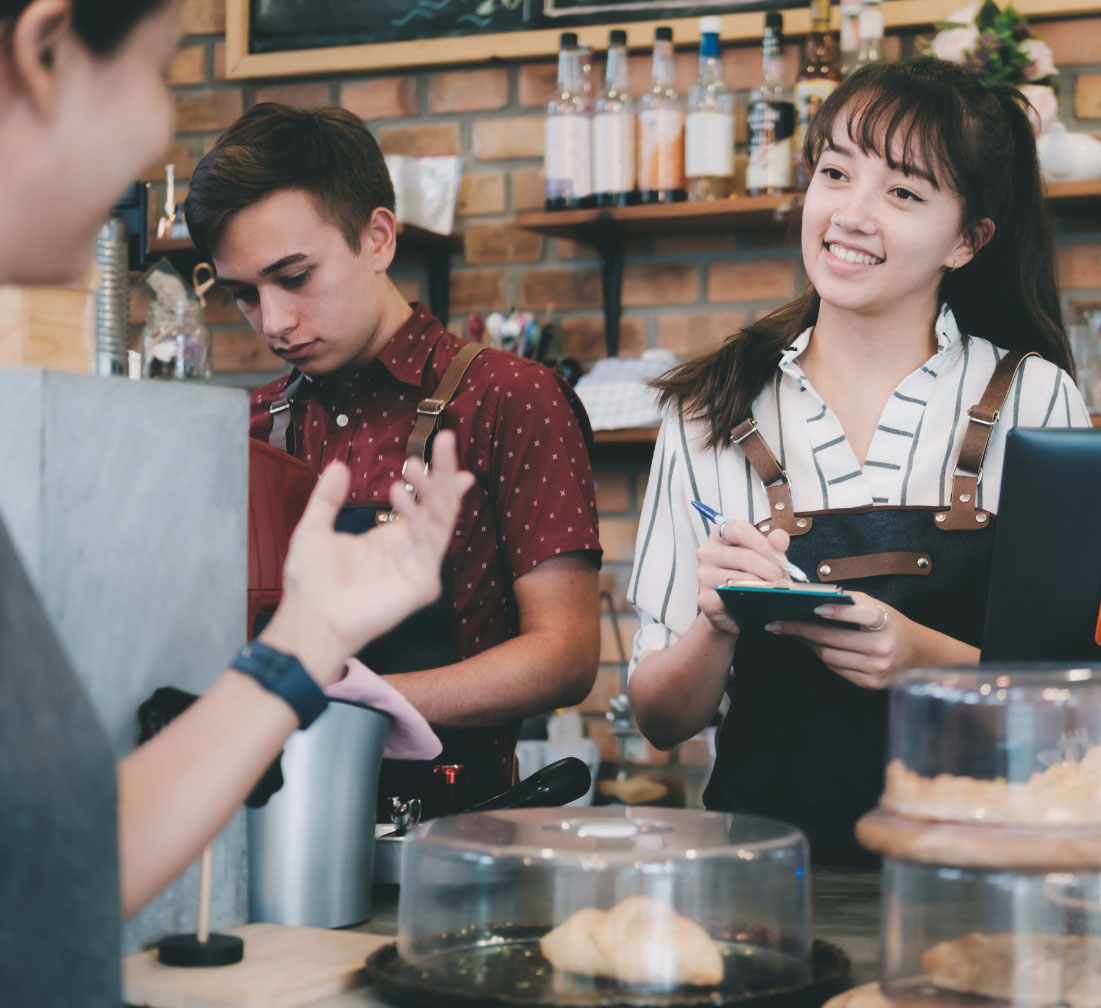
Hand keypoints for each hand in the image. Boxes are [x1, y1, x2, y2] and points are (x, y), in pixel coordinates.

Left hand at [262, 430, 473, 685]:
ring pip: (440, 521)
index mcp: (393, 539)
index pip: (424, 503)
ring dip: (431, 490)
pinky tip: (399, 493)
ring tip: (412, 465)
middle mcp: (411, 551)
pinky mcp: (422, 585)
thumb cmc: (311, 583)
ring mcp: (420, 568)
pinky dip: (415, 516)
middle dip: (443, 472)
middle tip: (444, 439)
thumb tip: (338, 465)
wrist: (308, 618)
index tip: (443, 447)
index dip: (437, 477)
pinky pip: (427, 544)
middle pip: (439, 506)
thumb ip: (328, 498)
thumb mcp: (315, 528)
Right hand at [696, 519, 791, 635]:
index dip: (763, 544)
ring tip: (774, 589)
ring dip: (762, 585)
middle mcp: (707, 552)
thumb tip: (779, 541)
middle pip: (743, 556)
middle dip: (769, 569)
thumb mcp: (763, 553)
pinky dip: (750, 598)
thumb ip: (774, 543)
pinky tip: (759, 599)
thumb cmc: (747, 574)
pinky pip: (732, 597)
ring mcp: (704, 575)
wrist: (733, 606)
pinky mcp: (706, 599)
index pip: (739, 530)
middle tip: (782, 579)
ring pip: (739, 578)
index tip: (780, 559)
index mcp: (720, 534)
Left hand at [764, 591, 916, 689]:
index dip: (838, 612)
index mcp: (885, 622)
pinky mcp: (869, 683)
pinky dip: (821, 656)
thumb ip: (849, 602)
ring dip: (807, 644)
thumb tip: (811, 598)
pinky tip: (811, 646)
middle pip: (833, 639)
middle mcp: (882, 647)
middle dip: (801, 630)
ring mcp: (875, 669)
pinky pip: (836, 669)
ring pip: (830, 656)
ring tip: (791, 633)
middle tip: (777, 623)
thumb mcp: (877, 607)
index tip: (816, 608)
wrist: (916, 654)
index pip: (862, 615)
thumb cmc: (889, 624)